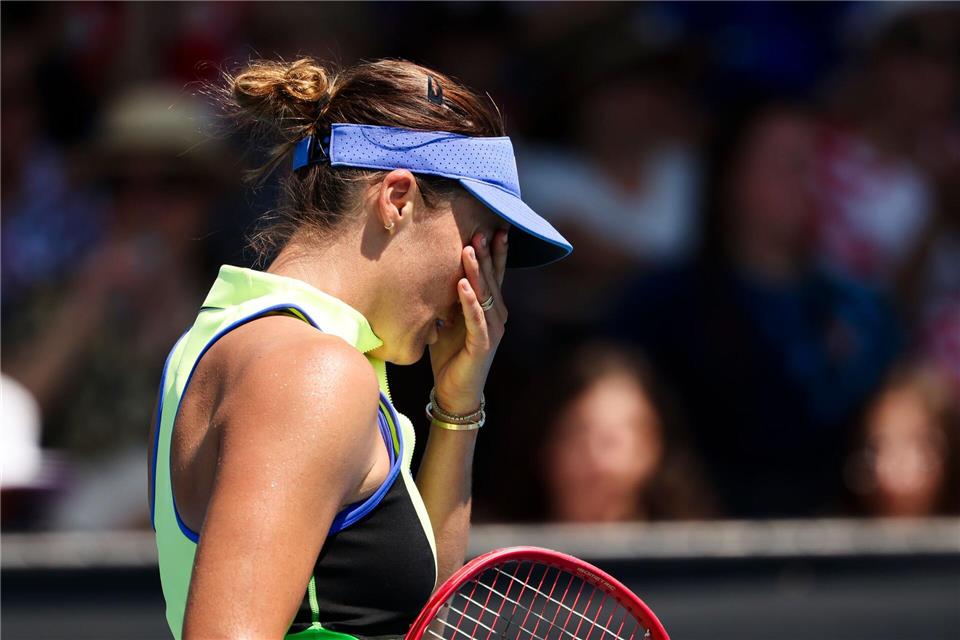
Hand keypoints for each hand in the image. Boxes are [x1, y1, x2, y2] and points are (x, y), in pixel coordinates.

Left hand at [428, 229, 508, 414]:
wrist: (455, 392)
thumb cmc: (450, 355)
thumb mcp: (449, 319)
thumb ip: (449, 298)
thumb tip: (434, 271)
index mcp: (491, 308)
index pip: (495, 274)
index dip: (496, 252)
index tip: (494, 228)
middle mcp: (498, 315)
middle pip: (492, 279)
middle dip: (486, 254)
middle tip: (479, 230)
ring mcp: (493, 330)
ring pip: (486, 294)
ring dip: (477, 272)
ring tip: (469, 250)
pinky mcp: (483, 345)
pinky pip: (476, 319)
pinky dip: (469, 301)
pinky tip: (462, 285)